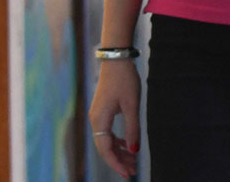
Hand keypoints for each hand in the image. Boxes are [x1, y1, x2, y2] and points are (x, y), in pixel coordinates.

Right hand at [88, 59, 141, 175]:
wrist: (116, 59)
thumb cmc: (124, 80)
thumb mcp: (132, 106)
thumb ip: (132, 129)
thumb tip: (134, 150)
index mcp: (99, 121)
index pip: (105, 150)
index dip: (116, 164)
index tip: (128, 174)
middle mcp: (95, 120)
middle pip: (105, 147)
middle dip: (119, 160)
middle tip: (133, 170)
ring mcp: (98, 115)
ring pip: (107, 140)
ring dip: (119, 151)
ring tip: (133, 160)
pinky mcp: (103, 110)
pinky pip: (108, 132)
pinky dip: (118, 141)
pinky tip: (128, 145)